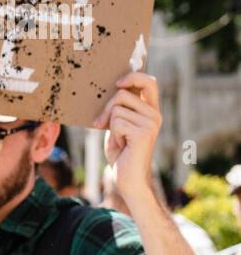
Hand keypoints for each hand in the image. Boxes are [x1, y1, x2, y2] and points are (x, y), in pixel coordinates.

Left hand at [93, 71, 161, 212]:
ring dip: (110, 126)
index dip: (133, 76)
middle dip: (106, 108)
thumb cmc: (121, 153)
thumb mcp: (118, 126)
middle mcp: (154, 114)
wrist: (128, 179)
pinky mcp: (144, 133)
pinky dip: (113, 135)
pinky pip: (116, 123)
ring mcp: (151, 123)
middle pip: (123, 93)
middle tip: (100, 124)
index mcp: (151, 110)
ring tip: (120, 140)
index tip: (117, 83)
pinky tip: (122, 146)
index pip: (149, 82)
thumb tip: (112, 89)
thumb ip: (119, 109)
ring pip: (116, 110)